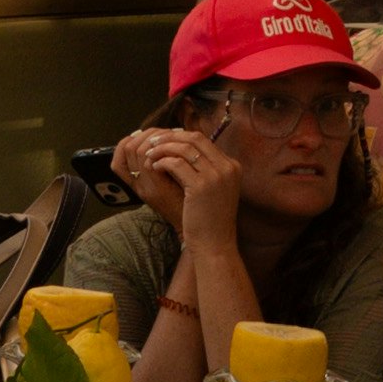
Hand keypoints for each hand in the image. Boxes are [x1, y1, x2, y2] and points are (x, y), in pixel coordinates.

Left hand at [113, 119, 247, 245]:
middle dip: (170, 138)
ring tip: (150, 154)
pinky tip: (154, 167)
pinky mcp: (201, 186)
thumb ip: (207, 169)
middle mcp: (227, 167)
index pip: (204, 140)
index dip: (181, 137)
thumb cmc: (211, 220)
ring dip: (163, 149)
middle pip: (195, 138)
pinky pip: (176, 164)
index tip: (165, 140)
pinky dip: (162, 162)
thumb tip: (181, 150)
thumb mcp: (216, 190)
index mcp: (232, 166)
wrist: (215, 244)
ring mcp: (216, 176)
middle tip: (153, 142)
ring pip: (184, 149)